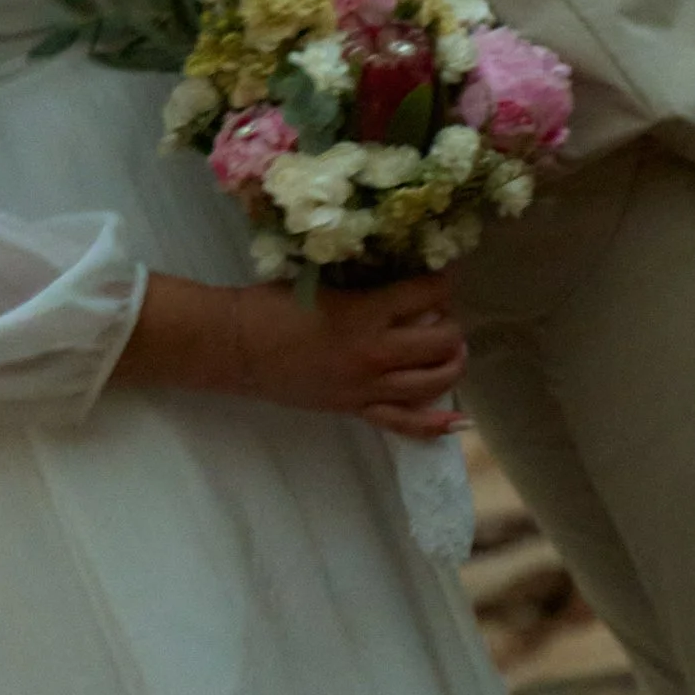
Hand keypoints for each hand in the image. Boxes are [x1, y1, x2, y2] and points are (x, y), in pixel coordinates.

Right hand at [118, 270, 467, 437]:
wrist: (236, 347)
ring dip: (451, 364)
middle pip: (440, 341)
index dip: (443, 280)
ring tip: (452, 349)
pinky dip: (434, 424)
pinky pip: (403, 423)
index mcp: (364, 313)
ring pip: (431, 383)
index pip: (425, 294)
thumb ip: (360, 280)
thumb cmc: (271, 305)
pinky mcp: (355, 408)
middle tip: (444, 311)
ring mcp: (367, 387)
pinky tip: (457, 421)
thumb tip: (394, 269)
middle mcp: (375, 354)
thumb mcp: (319, 280)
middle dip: (452, 323)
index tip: (446, 271)